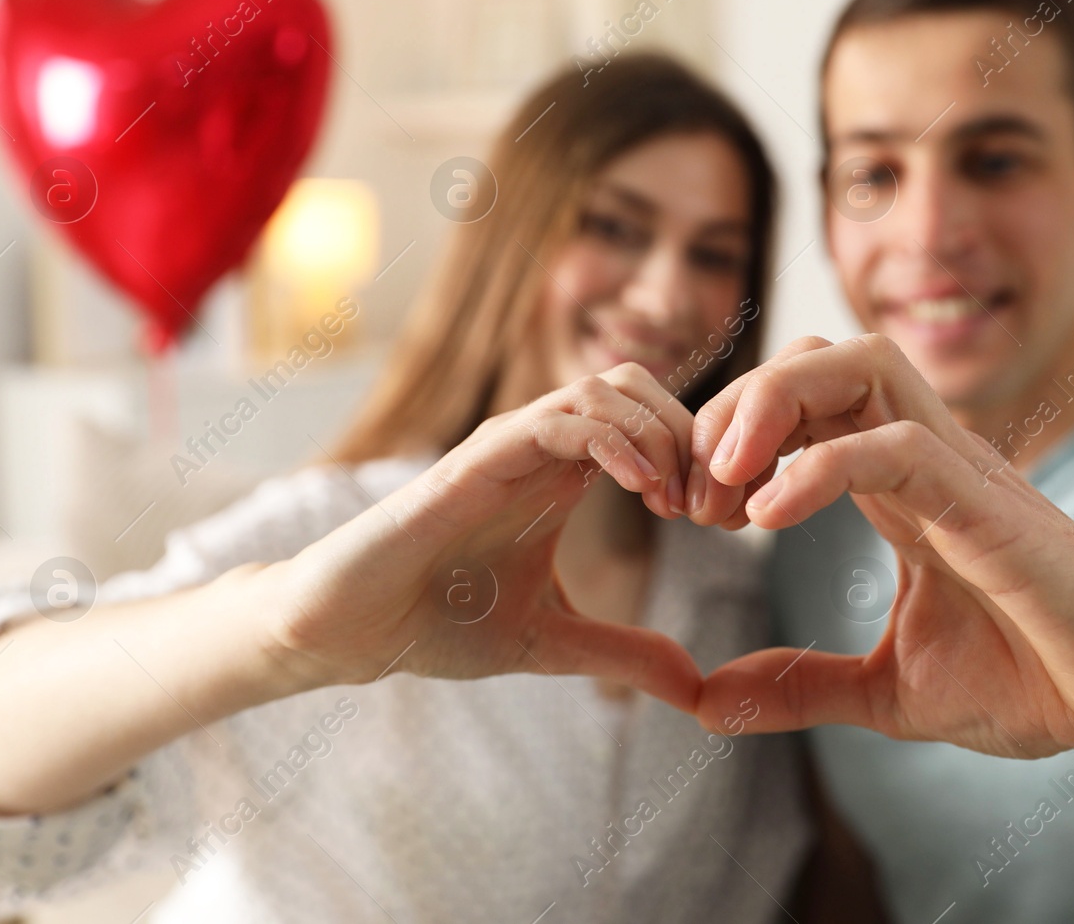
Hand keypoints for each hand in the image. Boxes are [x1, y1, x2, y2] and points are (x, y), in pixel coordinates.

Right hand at [254, 363, 702, 712]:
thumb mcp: (552, 642)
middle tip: (709, 507)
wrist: (353, 630)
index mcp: (562, 477)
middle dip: (691, 436)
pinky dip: (614, 441)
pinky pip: (559, 419)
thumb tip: (694, 685)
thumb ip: (623, 653)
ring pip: (606, 388)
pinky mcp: (479, 458)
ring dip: (659, 436)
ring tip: (677, 502)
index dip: (698, 459)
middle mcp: (540, 448)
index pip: (651, 423)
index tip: (721, 522)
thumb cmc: (437, 623)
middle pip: (640, 388)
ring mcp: (509, 446)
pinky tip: (643, 492)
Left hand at [688, 335, 1073, 755]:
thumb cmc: (1034, 680)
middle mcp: (922, 456)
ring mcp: (959, 468)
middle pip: (815, 357)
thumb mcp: (885, 693)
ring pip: (857, 363)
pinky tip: (768, 516)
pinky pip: (897, 443)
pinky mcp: (990, 503)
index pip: (798, 405)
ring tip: (720, 481)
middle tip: (690, 494)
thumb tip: (704, 701)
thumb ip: (796, 687)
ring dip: (771, 403)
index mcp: (895, 484)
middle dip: (732, 406)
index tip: (687, 512)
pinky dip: (820, 464)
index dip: (727, 438)